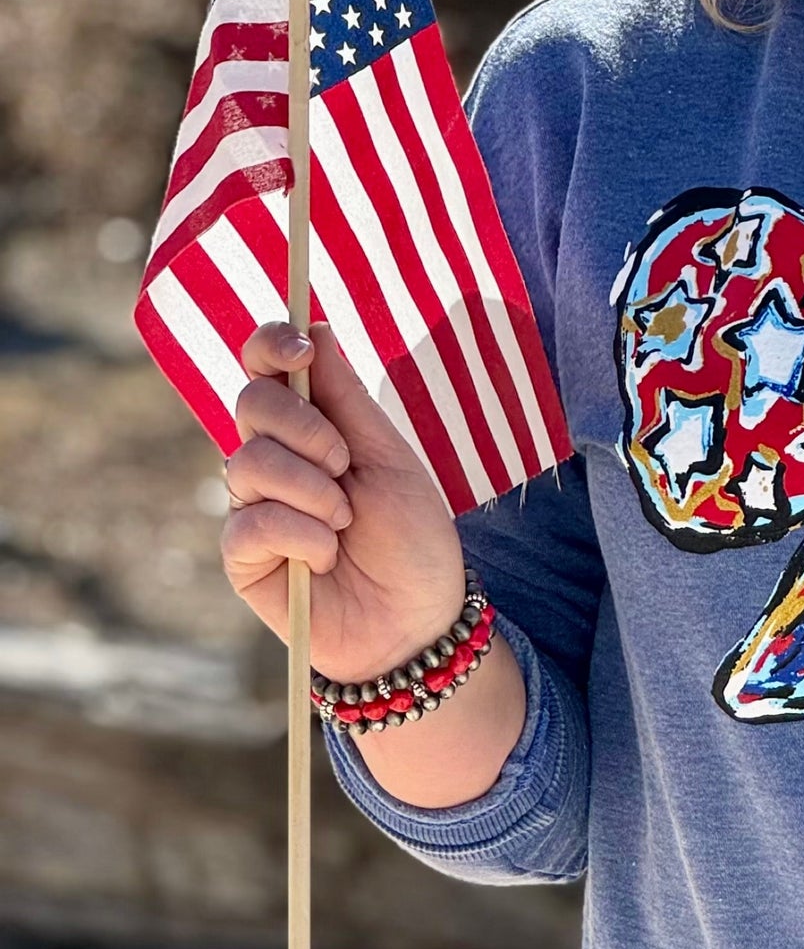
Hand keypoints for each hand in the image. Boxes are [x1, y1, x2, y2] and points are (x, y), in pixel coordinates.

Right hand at [220, 320, 465, 682]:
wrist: (415, 621)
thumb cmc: (412, 541)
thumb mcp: (391, 460)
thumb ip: (349, 400)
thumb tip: (315, 327)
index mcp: (311, 427)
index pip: (266, 366)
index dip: (271, 344)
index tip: (300, 351)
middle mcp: (273, 459)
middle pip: (251, 403)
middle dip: (306, 430)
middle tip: (347, 467)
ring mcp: (252, 505)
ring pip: (248, 463)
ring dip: (312, 491)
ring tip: (345, 524)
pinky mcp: (242, 554)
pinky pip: (250, 522)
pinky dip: (301, 537)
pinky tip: (325, 559)